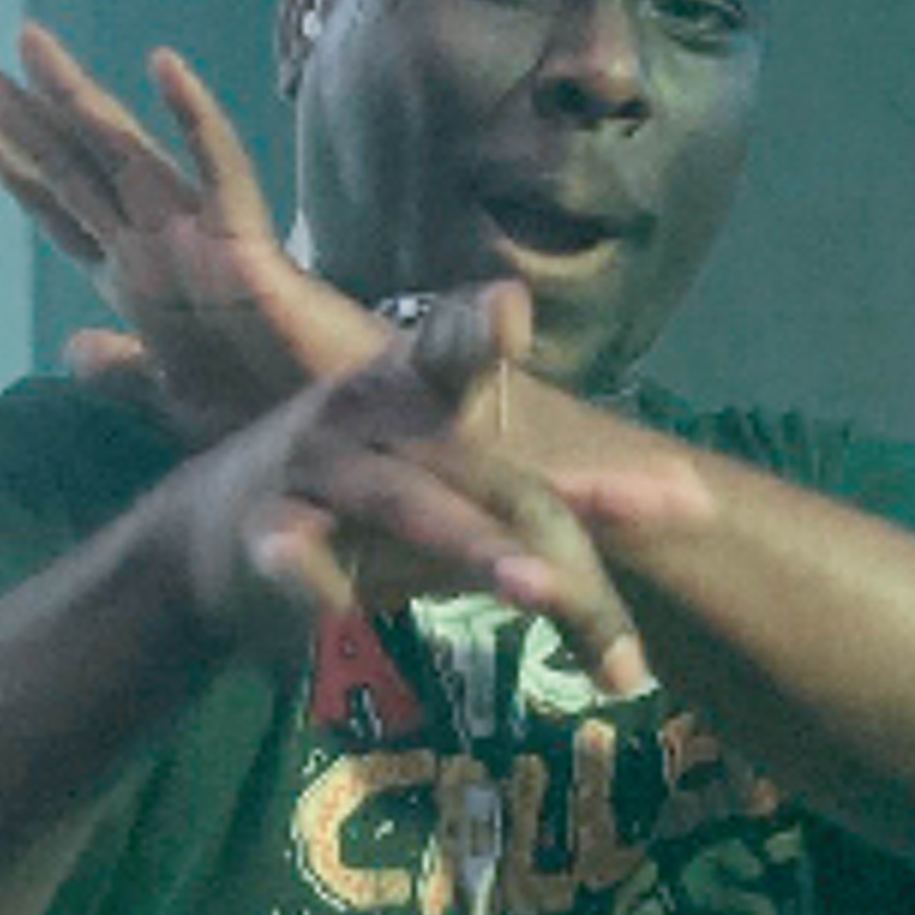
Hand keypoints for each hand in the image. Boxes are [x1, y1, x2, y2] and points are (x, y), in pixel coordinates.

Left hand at [0, 25, 380, 437]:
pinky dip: (194, 119)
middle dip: (10, 109)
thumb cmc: (268, 405)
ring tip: (27, 40)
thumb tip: (71, 350)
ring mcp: (201, 238)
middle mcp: (159, 243)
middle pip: (71, 164)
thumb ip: (121, 369)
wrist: (342, 426)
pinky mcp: (249, 246)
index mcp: (137, 275)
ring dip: (75, 96)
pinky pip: (220, 172)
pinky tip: (163, 65)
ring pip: (126, 152)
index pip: (59, 207)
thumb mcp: (174, 392)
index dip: (11, 163)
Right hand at [164, 284, 703, 697]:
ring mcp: (315, 472)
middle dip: (564, 508)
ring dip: (475, 549)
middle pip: (483, 470)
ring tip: (540, 590)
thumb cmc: (368, 508)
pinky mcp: (264, 535)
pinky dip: (313, 578)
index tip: (508, 312)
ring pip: (408, 509)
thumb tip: (699, 501)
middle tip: (649, 517)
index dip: (478, 330)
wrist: (214, 544)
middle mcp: (367, 416)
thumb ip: (563, 512)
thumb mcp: (459, 503)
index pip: (456, 352)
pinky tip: (332, 602)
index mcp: (417, 390)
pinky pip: (295, 557)